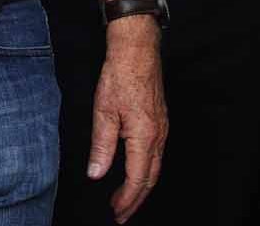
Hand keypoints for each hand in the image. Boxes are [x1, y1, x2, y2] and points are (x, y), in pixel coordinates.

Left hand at [89, 17, 167, 223]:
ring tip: (126, 198)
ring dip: (141, 186)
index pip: (137, 179)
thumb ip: (101, 146)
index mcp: (145, 137)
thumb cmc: (120, 75)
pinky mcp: (160, 121)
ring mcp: (162, 128)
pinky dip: (146, 170)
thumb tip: (97, 173)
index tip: (116, 212)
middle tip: (121, 214)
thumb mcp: (103, 112)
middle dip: (136, 200)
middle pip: (150, 178)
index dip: (126, 199)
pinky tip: (136, 171)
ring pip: (155, 167)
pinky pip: (156, 154)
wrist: (137, 49)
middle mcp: (158, 136)